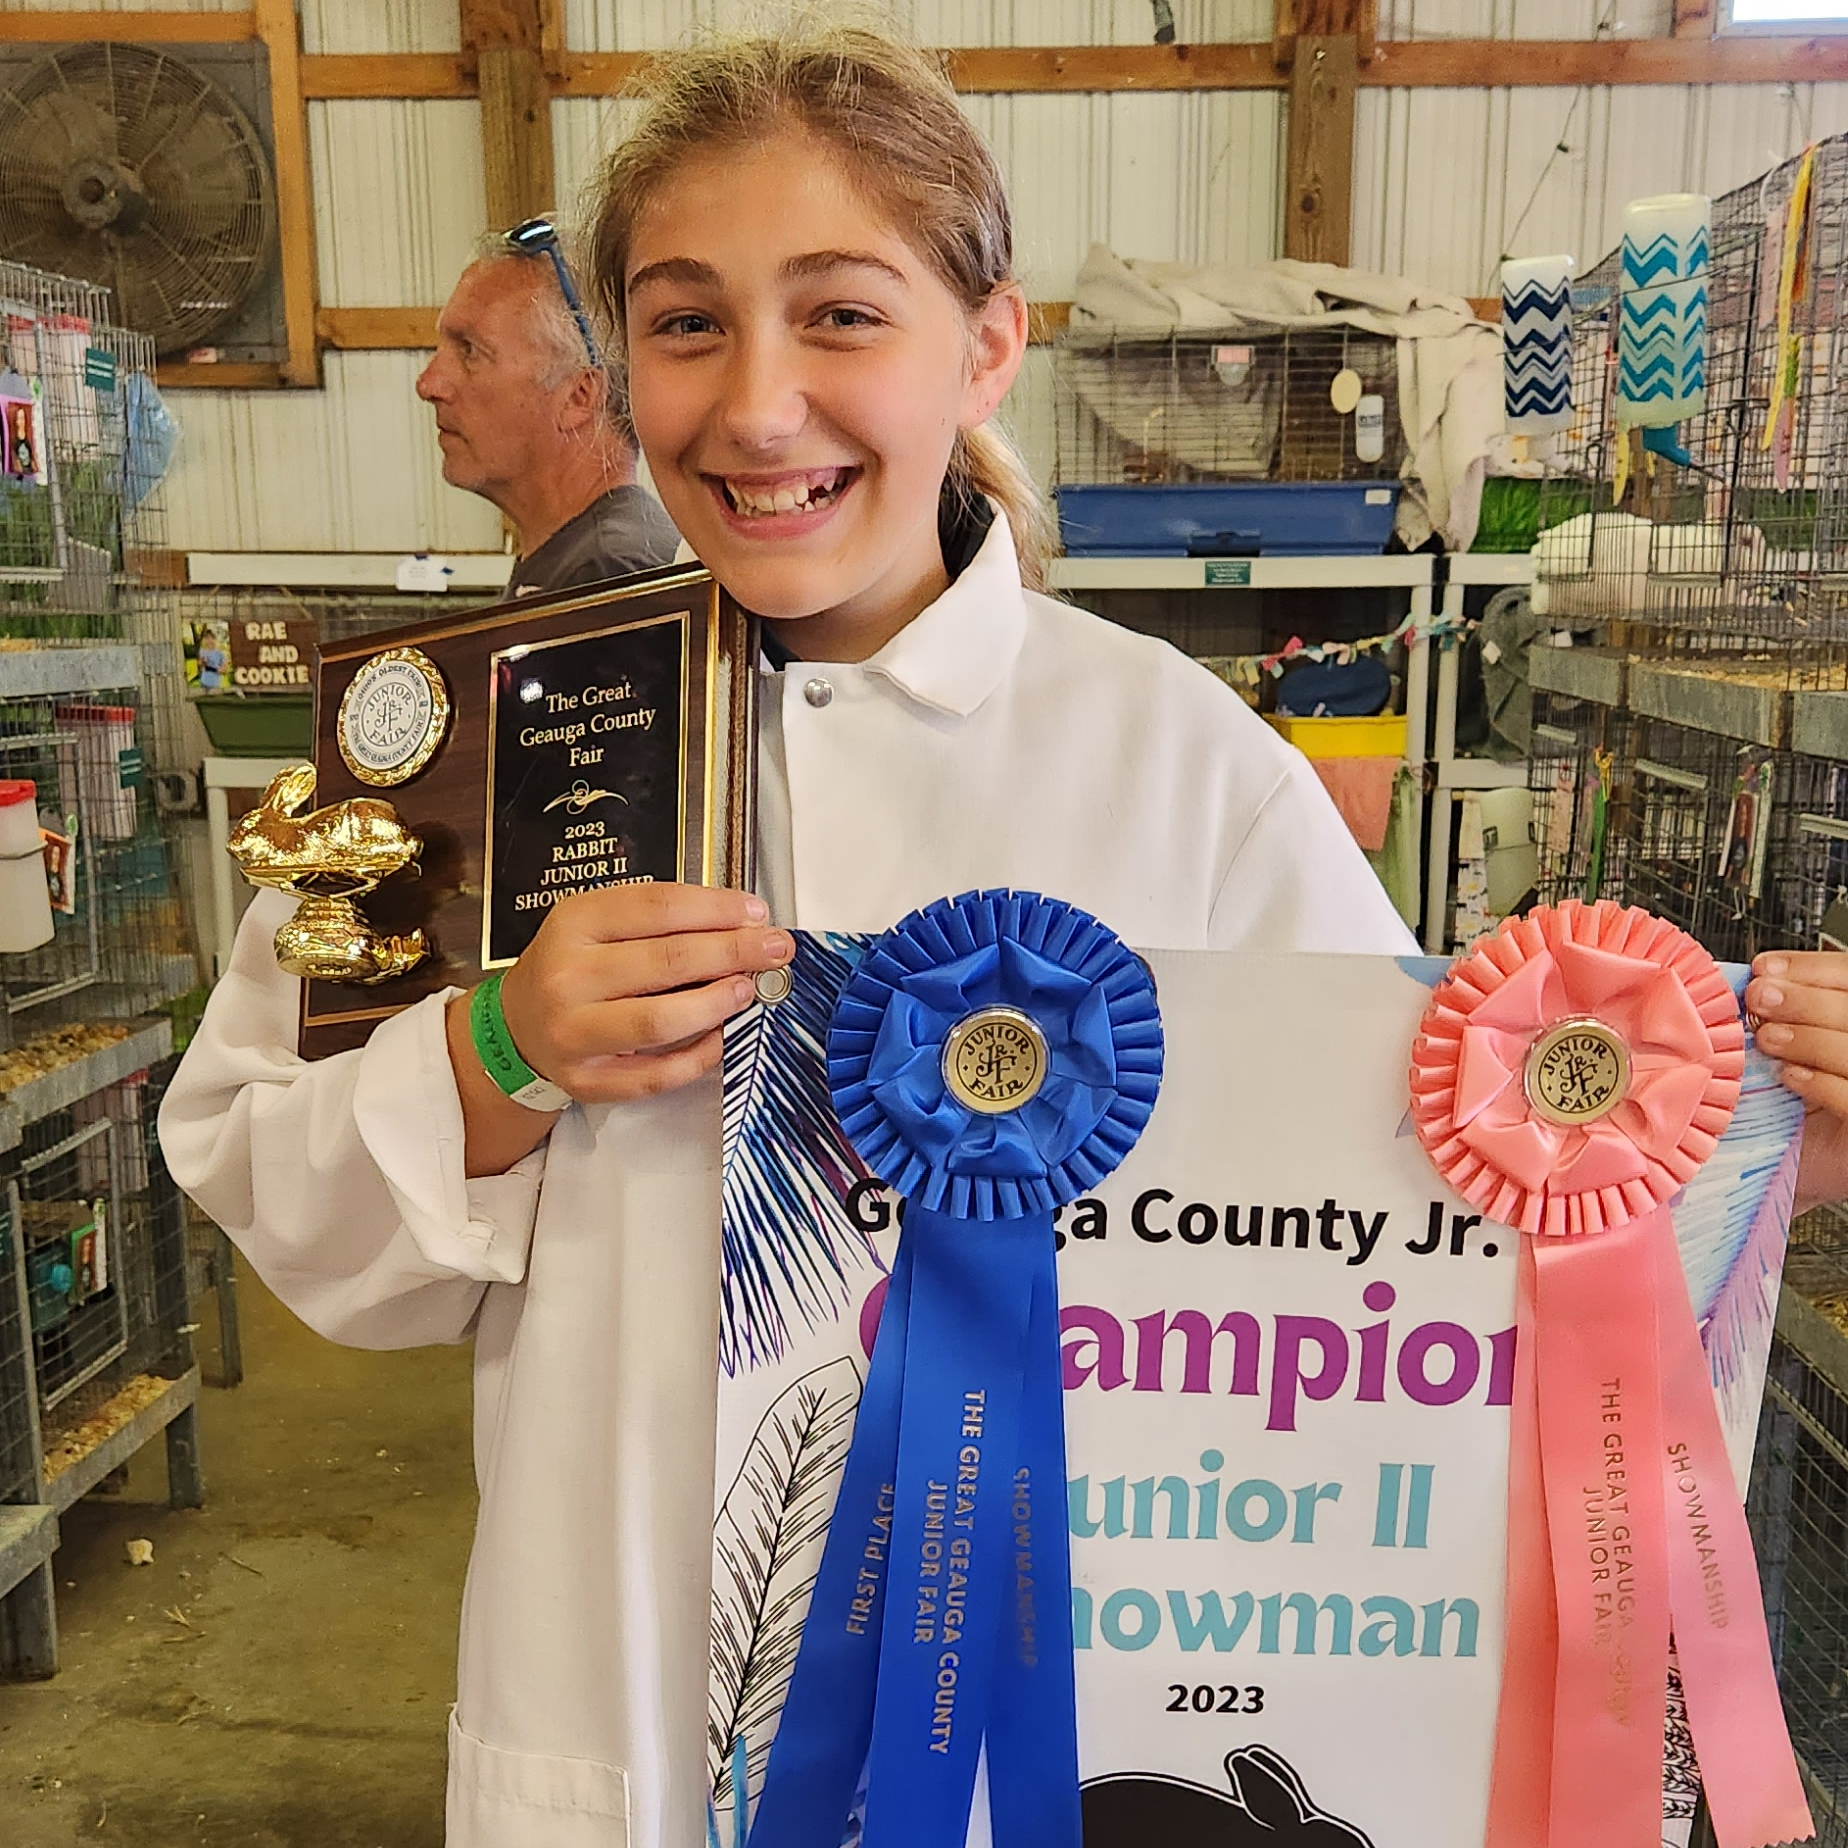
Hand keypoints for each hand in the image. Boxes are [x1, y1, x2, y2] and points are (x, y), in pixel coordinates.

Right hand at [499, 884, 791, 1102]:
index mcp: (574, 924)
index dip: (716, 909)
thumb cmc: (574, 967)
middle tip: (774, 949)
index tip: (756, 913)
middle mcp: (568, 977)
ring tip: (747, 989)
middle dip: (733, 952)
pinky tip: (720, 1035)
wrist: (519, 1025)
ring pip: (661, 1021)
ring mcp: (574, 1033)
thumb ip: (660, 920)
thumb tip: (740, 924)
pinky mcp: (588, 1081)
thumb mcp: (599, 923)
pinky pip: (657, 1074)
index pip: (658, 908)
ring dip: (717, 1003)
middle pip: (667, 961)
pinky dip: (699, 1055)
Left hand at [1745, 950, 1847, 1213]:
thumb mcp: (1782, 1053)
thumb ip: (1777, 1018)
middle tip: (1759, 999)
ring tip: (1768, 1039)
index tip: (1765, 968)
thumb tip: (1750, 982)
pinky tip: (1791, 1076)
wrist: (1787, 1169)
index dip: (1812, 969)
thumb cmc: (1783, 1107)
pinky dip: (1822, 1083)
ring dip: (1810, 1038)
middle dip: (1806, 999)